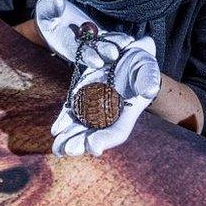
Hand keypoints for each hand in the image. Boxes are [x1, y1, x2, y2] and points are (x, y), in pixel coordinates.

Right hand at [35, 0, 132, 66]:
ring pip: (104, 45)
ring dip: (115, 45)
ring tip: (126, 43)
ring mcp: (91, 41)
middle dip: (104, 53)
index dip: (87, 57)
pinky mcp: (99, 34)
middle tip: (114, 53)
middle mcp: (79, 46)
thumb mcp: (45, 10)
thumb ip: (50, 7)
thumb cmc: (48, 14)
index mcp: (65, 43)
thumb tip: (57, 0)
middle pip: (94, 51)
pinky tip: (129, 39)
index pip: (76, 52)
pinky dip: (118, 38)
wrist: (55, 19)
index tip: (97, 62)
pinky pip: (110, 38)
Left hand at [52, 37, 161, 156]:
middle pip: (94, 135)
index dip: (105, 140)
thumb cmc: (140, 66)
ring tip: (58, 149)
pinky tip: (56, 130)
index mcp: (126, 113)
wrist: (126, 54)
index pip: (116, 132)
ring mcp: (94, 108)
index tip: (93, 147)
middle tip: (69, 150)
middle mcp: (109, 115)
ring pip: (80, 128)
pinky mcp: (82, 98)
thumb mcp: (147, 70)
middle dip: (81, 143)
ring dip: (68, 139)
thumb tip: (149, 90)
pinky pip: (72, 114)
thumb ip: (148, 80)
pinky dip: (64, 122)